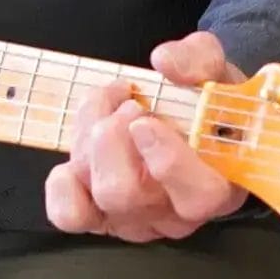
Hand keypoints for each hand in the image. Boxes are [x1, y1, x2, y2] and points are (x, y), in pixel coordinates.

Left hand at [43, 30, 245, 241]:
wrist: (188, 118)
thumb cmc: (206, 104)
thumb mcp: (214, 72)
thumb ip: (200, 61)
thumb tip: (166, 61)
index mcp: (215, 183)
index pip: (198, 196)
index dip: (169, 163)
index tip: (146, 122)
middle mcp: (173, 212)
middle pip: (127, 194)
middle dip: (113, 137)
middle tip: (130, 105)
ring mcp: (135, 217)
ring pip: (100, 195)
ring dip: (91, 140)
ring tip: (110, 106)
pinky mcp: (101, 214)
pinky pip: (71, 214)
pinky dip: (64, 182)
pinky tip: (83, 144)